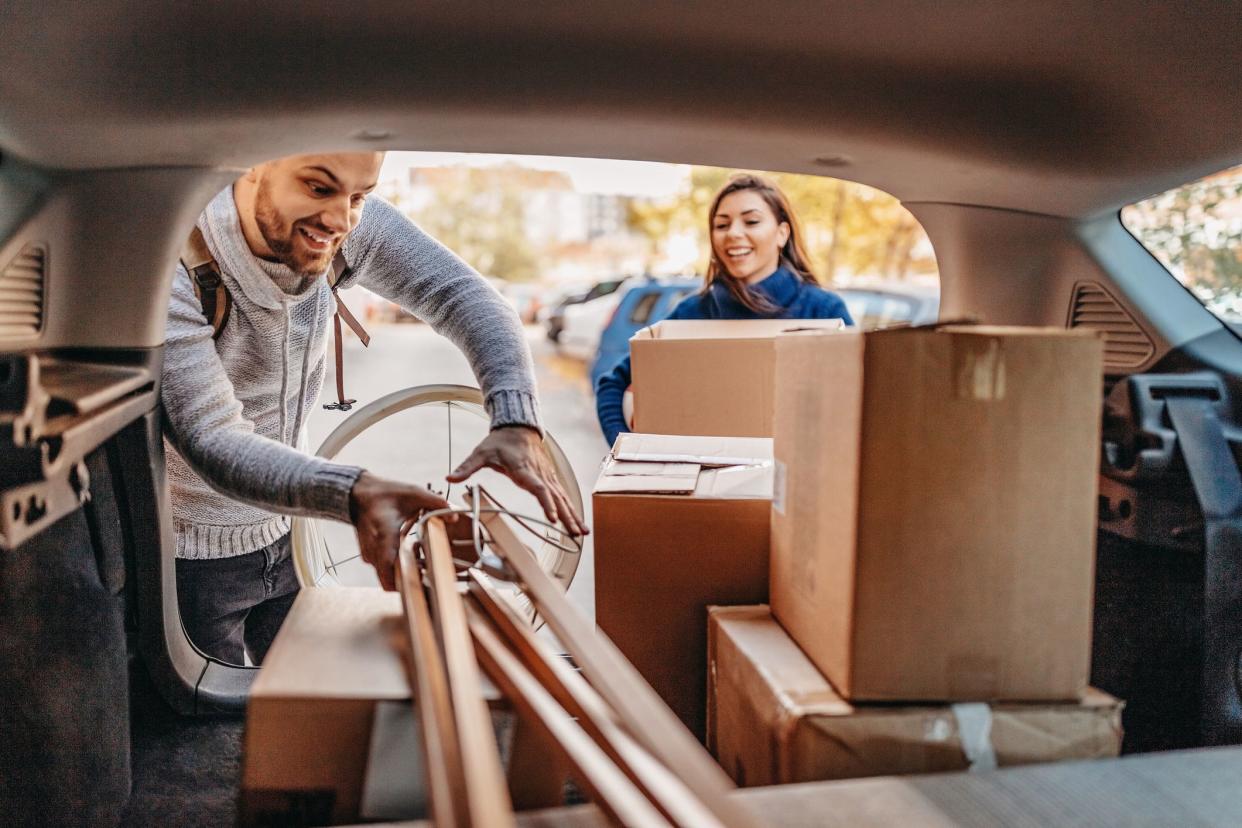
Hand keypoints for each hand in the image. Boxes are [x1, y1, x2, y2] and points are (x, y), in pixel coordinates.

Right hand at [348, 471, 453, 590]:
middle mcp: (373, 548)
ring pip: (386, 577)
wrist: (359, 494)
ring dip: (404, 573)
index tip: (423, 580)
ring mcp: (369, 555)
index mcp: (385, 534)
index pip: (389, 567)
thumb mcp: (413, 493)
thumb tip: (453, 515)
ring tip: (419, 557)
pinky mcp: (368, 557)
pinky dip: (396, 567)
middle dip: (410, 580)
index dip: (405, 581)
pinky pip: (383, 571)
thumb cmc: (383, 494)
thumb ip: (435, 503)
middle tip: (426, 570)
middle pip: (389, 580)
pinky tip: (408, 552)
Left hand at [447, 425, 588, 536]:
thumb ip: (467, 467)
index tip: (553, 518)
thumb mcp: (481, 452)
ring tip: (582, 533)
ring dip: (573, 516)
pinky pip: (562, 496)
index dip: (546, 503)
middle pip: (555, 497)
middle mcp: (539, 474)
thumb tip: (450, 477)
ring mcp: (547, 477)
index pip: (537, 488)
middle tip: (575, 533)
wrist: (518, 427)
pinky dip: (572, 510)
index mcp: (523, 468)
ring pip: (562, 498)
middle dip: (566, 516)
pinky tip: (578, 524)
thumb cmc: (499, 442)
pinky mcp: (550, 479)